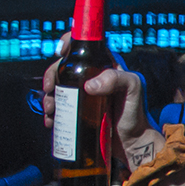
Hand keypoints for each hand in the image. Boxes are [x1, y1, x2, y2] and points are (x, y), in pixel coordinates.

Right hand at [43, 54, 159, 172]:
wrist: (132, 142)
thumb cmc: (136, 112)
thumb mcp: (133, 88)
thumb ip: (116, 79)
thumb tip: (89, 85)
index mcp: (104, 65)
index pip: (84, 46)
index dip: (69, 43)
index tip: (60, 53)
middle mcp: (91, 77)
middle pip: (63, 68)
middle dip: (51, 76)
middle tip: (50, 89)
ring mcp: (83, 94)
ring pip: (57, 88)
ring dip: (48, 96)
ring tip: (51, 109)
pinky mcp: (77, 111)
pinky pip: (59, 106)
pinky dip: (50, 112)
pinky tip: (51, 120)